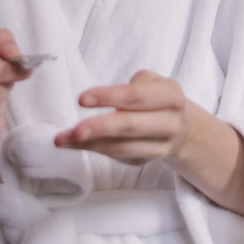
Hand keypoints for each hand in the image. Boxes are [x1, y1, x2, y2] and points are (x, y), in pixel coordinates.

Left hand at [55, 69, 243, 217]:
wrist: (181, 127)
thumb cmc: (157, 97)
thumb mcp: (151, 81)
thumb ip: (130, 87)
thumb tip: (102, 102)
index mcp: (171, 97)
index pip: (136, 97)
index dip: (109, 97)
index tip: (82, 99)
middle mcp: (169, 124)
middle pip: (131, 127)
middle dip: (100, 128)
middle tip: (75, 130)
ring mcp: (159, 147)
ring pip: (121, 147)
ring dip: (89, 144)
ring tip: (62, 139)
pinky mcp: (144, 161)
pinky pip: (115, 156)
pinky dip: (92, 149)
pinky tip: (72, 144)